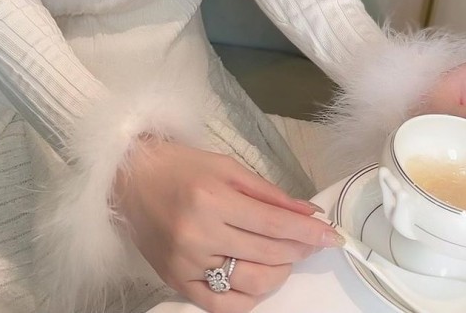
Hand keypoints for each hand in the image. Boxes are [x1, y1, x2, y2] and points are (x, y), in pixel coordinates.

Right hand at [113, 138, 339, 311]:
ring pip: (251, 284)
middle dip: (299, 249)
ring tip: (284, 256)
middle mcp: (200, 234)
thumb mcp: (228, 167)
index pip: (275, 224)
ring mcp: (187, 263)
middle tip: (310, 241)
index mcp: (213, 199)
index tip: (333, 237)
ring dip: (279, 273)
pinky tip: (259, 280)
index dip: (309, 233)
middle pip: (268, 254)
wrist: (132, 178)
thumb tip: (308, 213)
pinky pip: (222, 306)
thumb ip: (270, 194)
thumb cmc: (181, 166)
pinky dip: (248, 299)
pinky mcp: (176, 281)